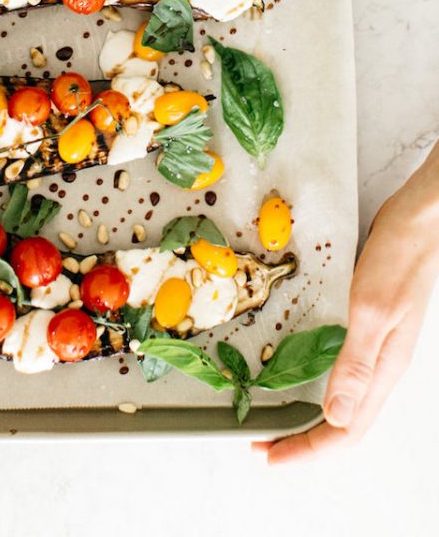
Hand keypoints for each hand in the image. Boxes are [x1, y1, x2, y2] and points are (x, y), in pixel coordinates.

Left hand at [254, 141, 438, 462]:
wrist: (418, 223)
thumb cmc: (399, 260)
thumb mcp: (372, 310)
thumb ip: (355, 363)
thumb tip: (334, 417)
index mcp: (383, 371)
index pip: (345, 433)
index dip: (307, 452)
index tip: (269, 457)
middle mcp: (381, 368)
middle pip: (342, 427)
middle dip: (303, 444)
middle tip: (262, 446)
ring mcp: (376, 349)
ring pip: (343, 405)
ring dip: (309, 421)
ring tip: (275, 425)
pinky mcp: (368, 330)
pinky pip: (343, 376)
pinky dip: (318, 390)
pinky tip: (299, 380)